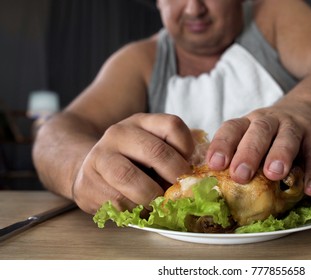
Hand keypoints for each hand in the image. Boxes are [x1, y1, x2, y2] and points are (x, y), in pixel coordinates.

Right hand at [72, 113, 194, 213]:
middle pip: (155, 150)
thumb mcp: (153, 149)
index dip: (187, 148)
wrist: (88, 170)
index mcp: (141, 122)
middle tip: (182, 190)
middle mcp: (119, 133)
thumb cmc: (133, 163)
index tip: (191, 166)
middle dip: (174, 174)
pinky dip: (133, 209)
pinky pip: (115, 199)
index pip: (172, 125)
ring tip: (160, 203)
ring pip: (129, 176)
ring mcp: (99, 156)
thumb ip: (176, 155)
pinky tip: (140, 209)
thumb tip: (201, 174)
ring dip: (151, 195)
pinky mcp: (87, 183)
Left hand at [206, 103, 310, 196]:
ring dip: (280, 155)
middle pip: (259, 132)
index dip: (223, 144)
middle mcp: (270, 121)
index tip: (215, 164)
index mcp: (249, 122)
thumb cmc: (270, 134)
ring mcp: (295, 127)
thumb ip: (240, 155)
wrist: (307, 108)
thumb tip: (218, 188)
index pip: (233, 128)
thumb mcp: (252, 135)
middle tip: (240, 175)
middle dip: (249, 153)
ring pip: (288, 137)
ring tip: (274, 174)